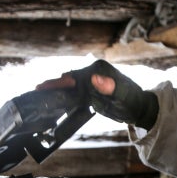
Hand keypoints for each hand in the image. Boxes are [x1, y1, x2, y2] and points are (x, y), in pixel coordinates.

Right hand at [37, 59, 158, 129]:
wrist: (138, 107)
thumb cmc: (133, 101)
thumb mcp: (123, 96)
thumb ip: (110, 87)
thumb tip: (94, 79)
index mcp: (99, 69)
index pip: (77, 76)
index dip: (64, 82)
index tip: (52, 85)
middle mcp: (92, 73)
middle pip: (70, 79)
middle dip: (54, 84)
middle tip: (38, 89)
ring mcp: (90, 82)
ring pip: (69, 85)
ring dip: (55, 89)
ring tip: (39, 92)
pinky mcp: (89, 91)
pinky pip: (73, 93)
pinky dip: (63, 95)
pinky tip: (51, 99)